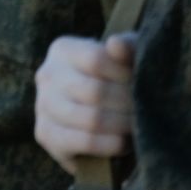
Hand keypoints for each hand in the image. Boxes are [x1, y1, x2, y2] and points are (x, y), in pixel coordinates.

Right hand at [33, 33, 136, 173]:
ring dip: (122, 125)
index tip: (145, 84)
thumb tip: (116, 45)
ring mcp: (42, 105)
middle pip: (94, 92)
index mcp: (63, 49)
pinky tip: (124, 143)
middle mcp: (46, 74)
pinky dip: (110, 145)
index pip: (96, 59)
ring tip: (138, 125)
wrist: (101, 117)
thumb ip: (127, 47)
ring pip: (90, 119)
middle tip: (148, 110)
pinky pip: (83, 142)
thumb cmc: (117, 80)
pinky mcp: (45, 134)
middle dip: (128, 104)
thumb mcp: (127, 59)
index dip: (125, 75)